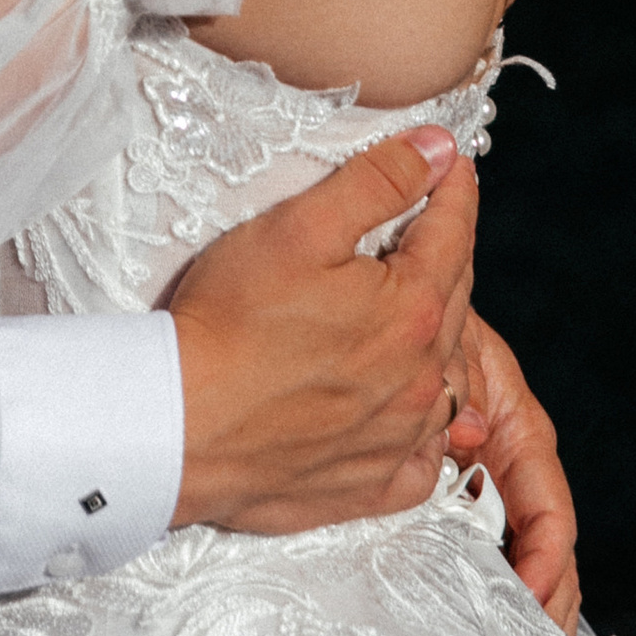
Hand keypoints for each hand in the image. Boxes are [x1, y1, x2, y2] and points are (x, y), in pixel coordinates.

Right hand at [169, 128, 475, 535]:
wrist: (180, 424)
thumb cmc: (230, 322)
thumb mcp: (299, 227)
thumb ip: (376, 181)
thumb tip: (439, 150)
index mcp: (412, 310)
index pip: (453, 233)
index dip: (454, 189)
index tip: (453, 164)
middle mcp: (421, 379)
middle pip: (455, 300)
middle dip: (446, 255)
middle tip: (430, 224)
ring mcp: (400, 438)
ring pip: (448, 379)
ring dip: (441, 340)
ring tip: (417, 314)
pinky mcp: (371, 485)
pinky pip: (424, 459)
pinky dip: (426, 432)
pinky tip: (404, 412)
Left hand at [447, 309, 579, 628]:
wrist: (386, 290)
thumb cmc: (419, 302)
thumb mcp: (448, 334)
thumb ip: (455, 376)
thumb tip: (464, 432)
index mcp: (513, 422)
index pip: (547, 503)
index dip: (545, 554)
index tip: (531, 594)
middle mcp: (504, 456)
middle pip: (544, 542)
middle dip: (549, 600)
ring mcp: (479, 474)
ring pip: (516, 549)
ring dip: (526, 601)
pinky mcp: (446, 484)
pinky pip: (472, 538)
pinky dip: (484, 579)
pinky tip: (477, 619)